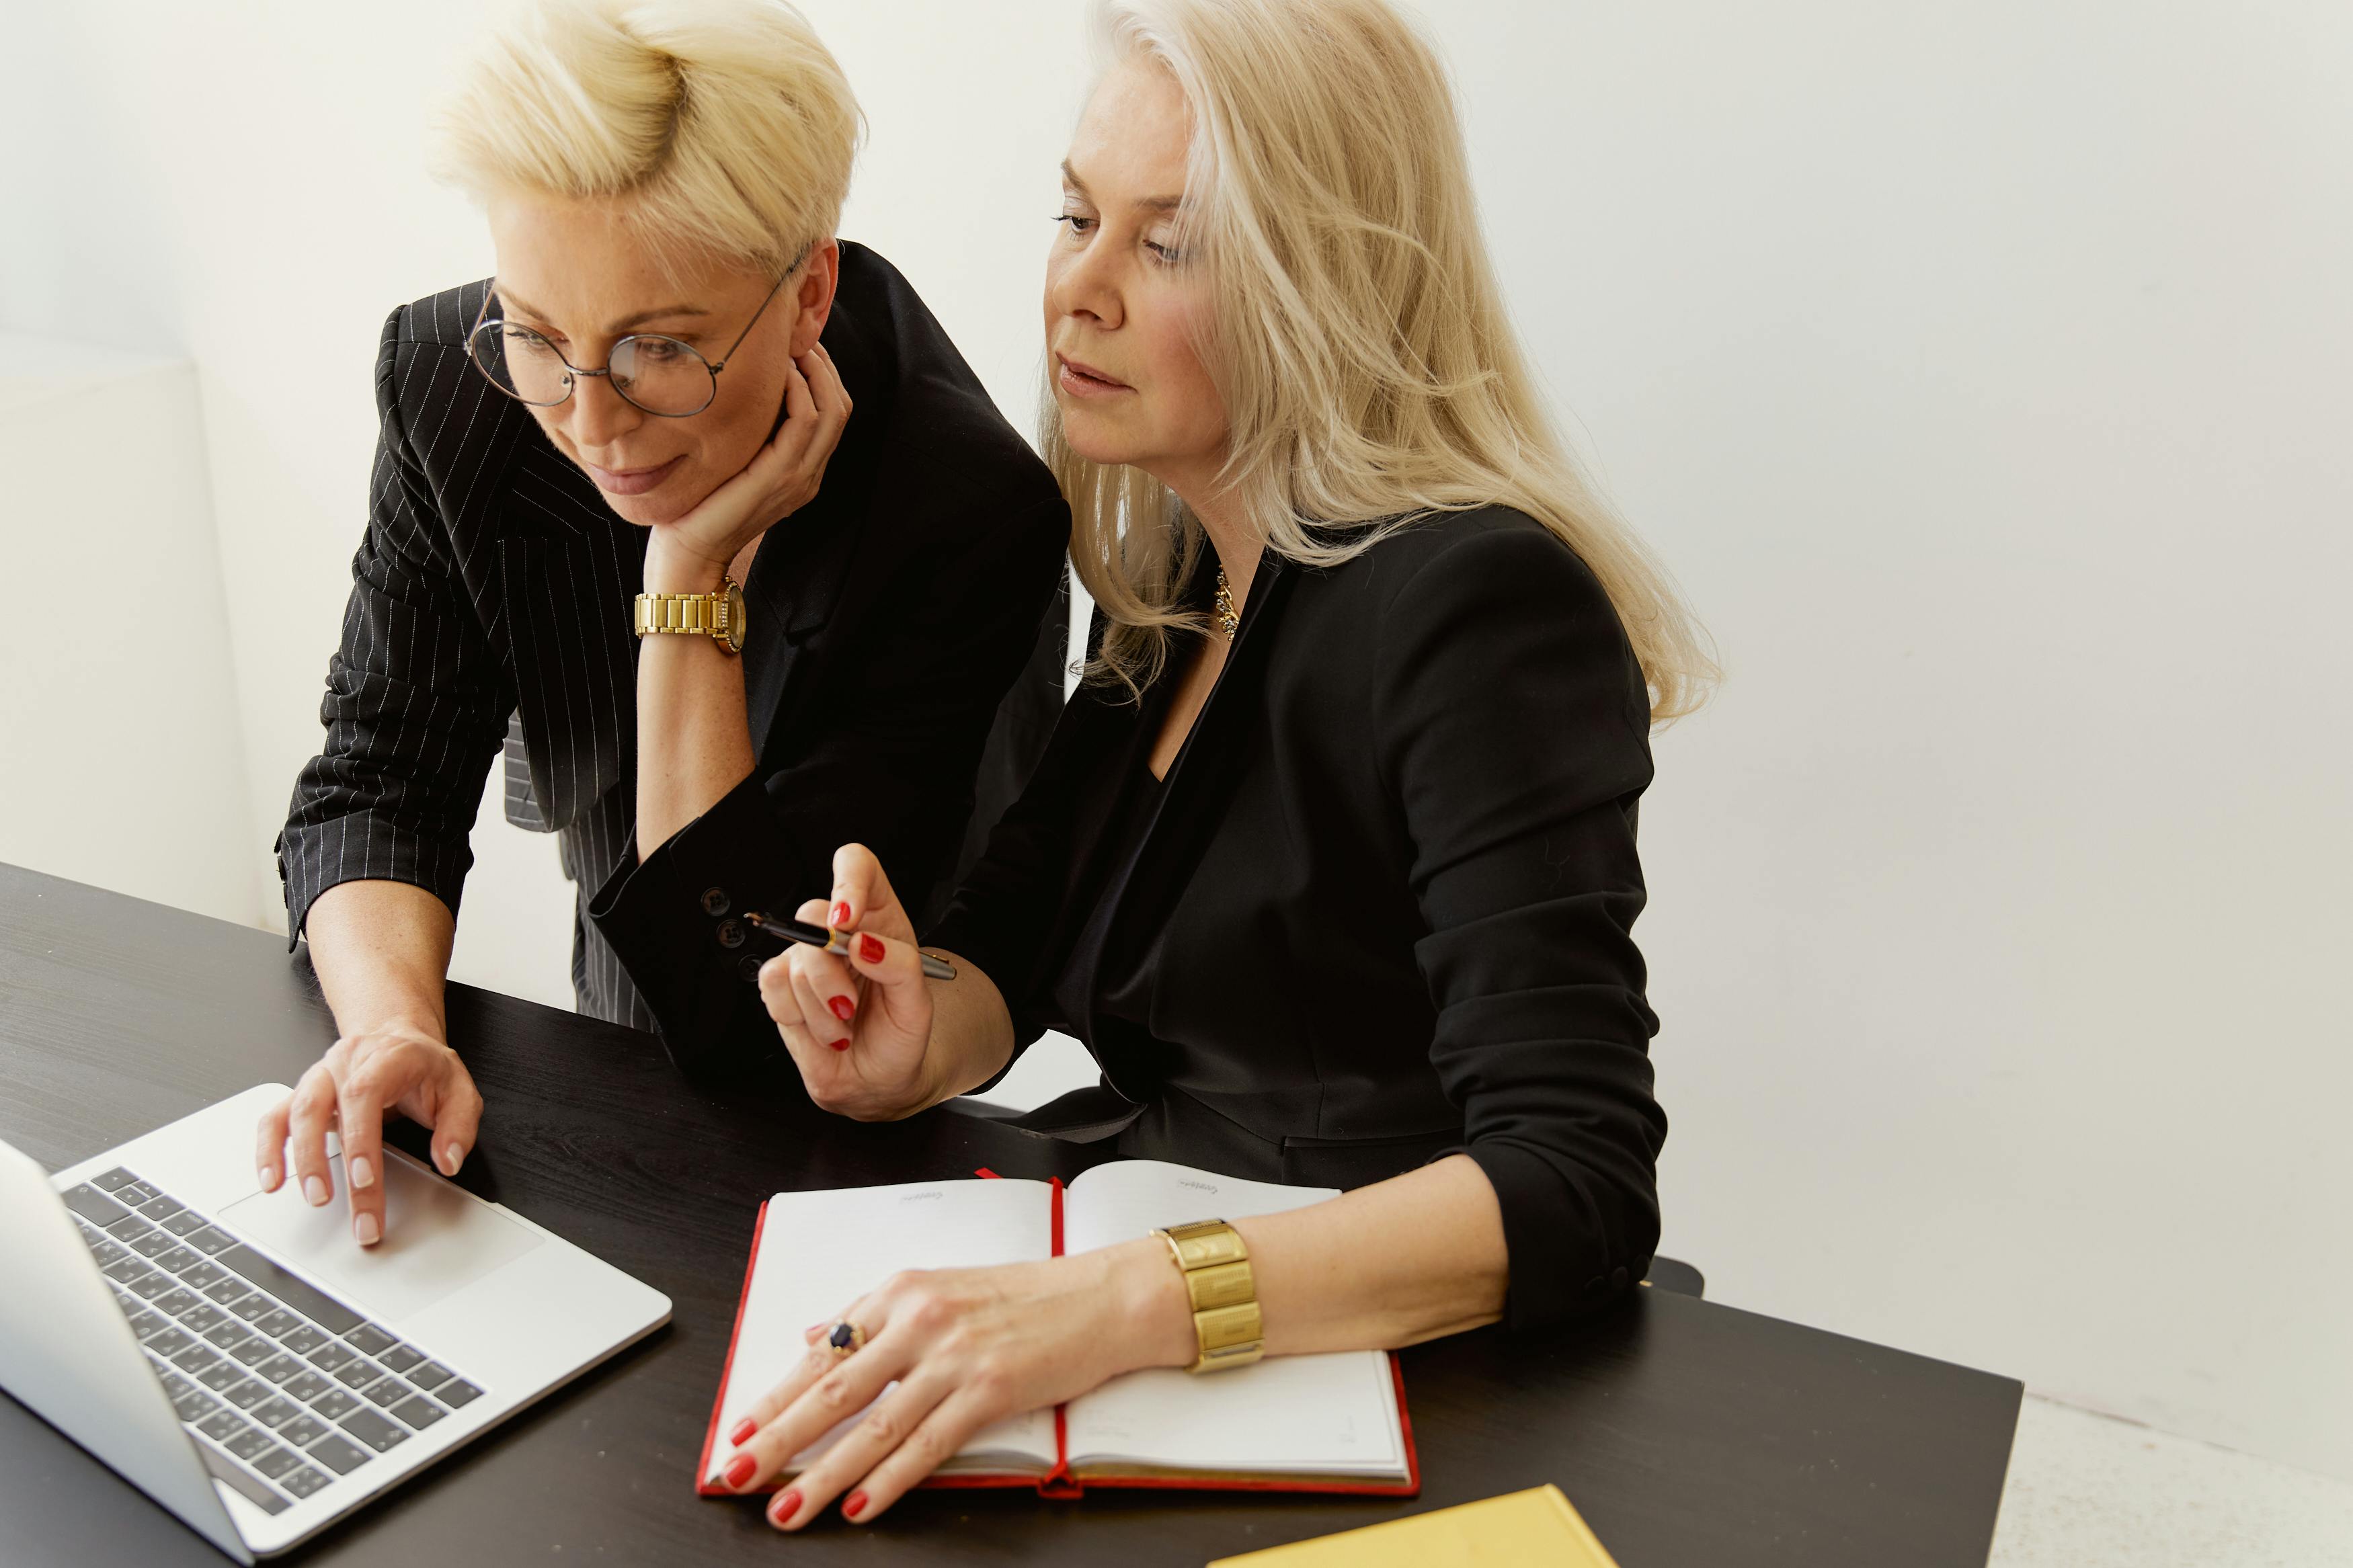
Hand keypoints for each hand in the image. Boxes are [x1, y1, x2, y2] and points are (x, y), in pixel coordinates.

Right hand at [253, 1023, 483, 1245]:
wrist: (397, 1040)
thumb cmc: (425, 1067)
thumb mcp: (459, 1088)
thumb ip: (458, 1125)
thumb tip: (448, 1161)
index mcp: (386, 1057)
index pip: (364, 1093)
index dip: (360, 1138)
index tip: (364, 1180)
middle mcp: (346, 1063)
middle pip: (324, 1109)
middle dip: (329, 1162)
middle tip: (347, 1205)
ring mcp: (319, 1077)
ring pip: (296, 1113)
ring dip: (300, 1159)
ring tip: (314, 1197)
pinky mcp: (302, 1094)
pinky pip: (275, 1119)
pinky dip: (269, 1150)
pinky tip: (273, 1179)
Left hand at [643, 344, 851, 589]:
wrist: (688, 554)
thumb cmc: (699, 506)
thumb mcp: (731, 461)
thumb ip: (749, 434)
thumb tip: (742, 387)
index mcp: (804, 471)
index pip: (833, 411)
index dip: (823, 371)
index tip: (795, 343)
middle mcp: (810, 474)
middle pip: (841, 405)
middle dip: (823, 364)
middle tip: (795, 335)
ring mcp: (799, 477)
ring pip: (832, 410)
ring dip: (814, 371)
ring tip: (788, 347)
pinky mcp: (779, 477)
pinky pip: (804, 424)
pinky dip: (798, 392)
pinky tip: (778, 373)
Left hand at [716, 1241, 1192, 1527]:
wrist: (1101, 1297)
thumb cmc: (1026, 1297)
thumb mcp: (940, 1289)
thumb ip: (874, 1317)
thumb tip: (813, 1337)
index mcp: (902, 1293)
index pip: (822, 1352)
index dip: (775, 1396)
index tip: (738, 1430)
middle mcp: (920, 1320)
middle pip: (833, 1390)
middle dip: (778, 1438)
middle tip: (736, 1473)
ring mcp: (954, 1356)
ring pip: (873, 1426)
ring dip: (824, 1474)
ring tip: (787, 1506)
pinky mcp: (990, 1390)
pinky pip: (927, 1445)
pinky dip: (889, 1480)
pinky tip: (860, 1505)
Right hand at [757, 843, 938, 1119]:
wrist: (878, 1077)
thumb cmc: (900, 1033)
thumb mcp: (917, 1004)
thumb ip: (901, 967)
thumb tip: (863, 943)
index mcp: (878, 918)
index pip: (856, 866)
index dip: (847, 881)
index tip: (847, 919)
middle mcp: (839, 931)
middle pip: (813, 914)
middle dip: (830, 970)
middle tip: (850, 1004)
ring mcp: (806, 956)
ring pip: (793, 960)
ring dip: (821, 1008)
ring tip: (844, 1025)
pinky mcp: (781, 983)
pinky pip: (771, 983)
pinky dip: (798, 1016)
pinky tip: (822, 1029)